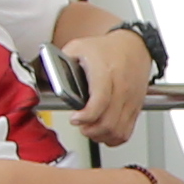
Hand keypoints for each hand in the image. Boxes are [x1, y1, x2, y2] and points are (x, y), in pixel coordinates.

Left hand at [64, 23, 151, 147]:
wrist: (134, 46)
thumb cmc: (106, 48)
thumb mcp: (78, 47)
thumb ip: (60, 61)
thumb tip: (47, 76)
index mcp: (105, 72)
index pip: (99, 101)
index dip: (85, 116)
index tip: (74, 118)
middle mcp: (121, 88)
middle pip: (108, 122)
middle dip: (90, 130)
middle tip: (80, 125)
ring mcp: (130, 100)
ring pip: (117, 131)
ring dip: (100, 136)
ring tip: (90, 129)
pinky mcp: (136, 108)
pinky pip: (126, 132)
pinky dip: (114, 138)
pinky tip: (103, 132)